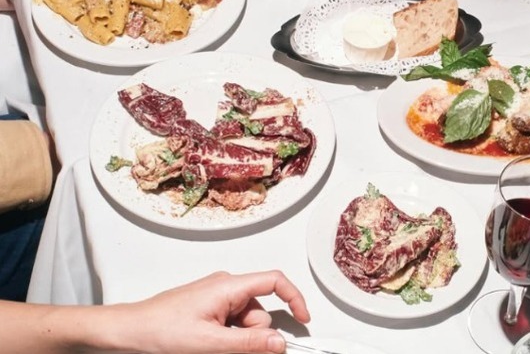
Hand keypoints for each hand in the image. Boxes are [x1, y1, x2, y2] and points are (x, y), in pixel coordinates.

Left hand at [121, 270, 310, 353]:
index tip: (302, 320)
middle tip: (231, 350)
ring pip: (245, 324)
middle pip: (260, 312)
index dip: (294, 299)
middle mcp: (224, 288)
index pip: (274, 282)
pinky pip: (231, 326)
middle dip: (254, 336)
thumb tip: (279, 342)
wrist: (127, 332)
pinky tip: (209, 347)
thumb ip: (249, 343)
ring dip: (238, 341)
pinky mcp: (207, 311)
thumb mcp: (209, 343)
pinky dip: (227, 340)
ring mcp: (215, 300)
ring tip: (210, 349)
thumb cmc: (158, 329)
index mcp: (228, 286)